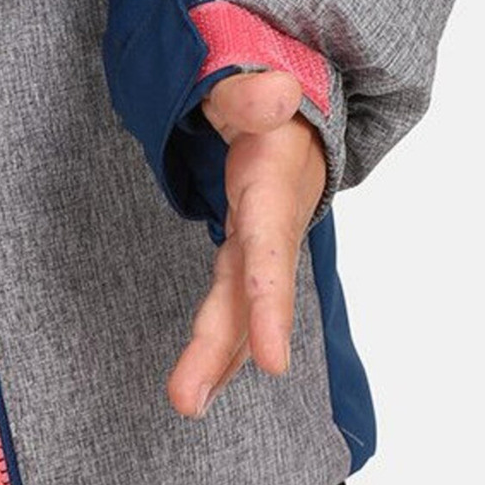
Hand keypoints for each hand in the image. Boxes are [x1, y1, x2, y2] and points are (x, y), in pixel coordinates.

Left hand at [166, 69, 326, 417]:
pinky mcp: (247, 247)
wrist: (298, 103)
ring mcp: (261, 240)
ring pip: (239, 303)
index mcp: (272, 182)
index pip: (268, 247)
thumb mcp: (245, 83)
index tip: (273, 362)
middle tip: (186, 401)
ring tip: (186, 402)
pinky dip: (221, 341)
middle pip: (248, 292)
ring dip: (216, 357)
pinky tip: (204, 381)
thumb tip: (279, 96)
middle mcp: (272, 222)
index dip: (268, 304)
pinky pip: (233, 298)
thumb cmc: (264, 95)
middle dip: (223, 348)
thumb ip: (250, 92)